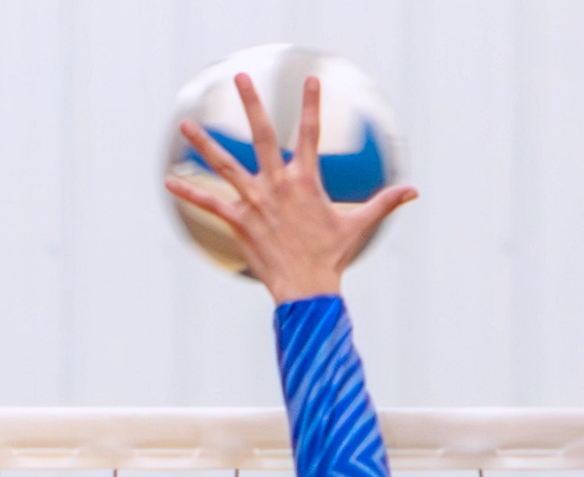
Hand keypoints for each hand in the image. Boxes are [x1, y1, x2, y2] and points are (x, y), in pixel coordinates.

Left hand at [165, 73, 416, 303]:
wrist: (307, 290)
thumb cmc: (331, 258)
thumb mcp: (358, 225)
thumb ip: (384, 203)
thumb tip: (414, 192)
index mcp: (306, 180)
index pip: (309, 133)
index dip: (311, 105)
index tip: (310, 80)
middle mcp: (278, 185)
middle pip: (260, 135)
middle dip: (250, 104)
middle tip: (240, 78)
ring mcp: (255, 202)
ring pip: (226, 165)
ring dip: (204, 144)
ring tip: (186, 125)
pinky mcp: (239, 222)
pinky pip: (210, 203)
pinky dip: (189, 193)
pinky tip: (169, 181)